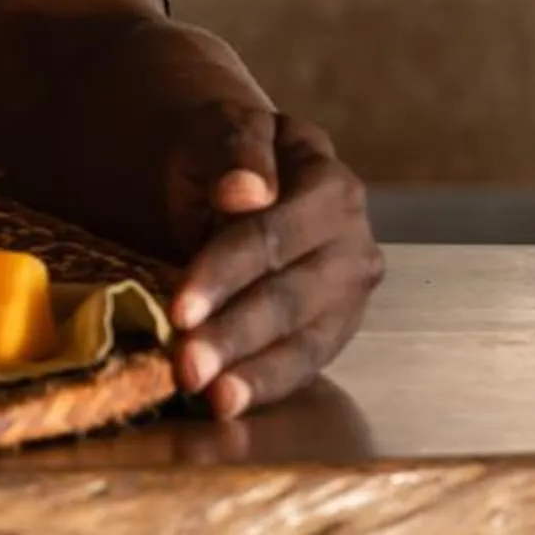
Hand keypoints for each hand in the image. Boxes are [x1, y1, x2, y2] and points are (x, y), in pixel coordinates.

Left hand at [164, 106, 381, 417]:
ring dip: (253, 371)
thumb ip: (235, 152)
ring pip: (304, 338)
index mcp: (329, 184)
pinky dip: (267, 384)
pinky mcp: (337, 326)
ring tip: (210, 396)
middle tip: (186, 366)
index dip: (224, 272)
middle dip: (234, 334)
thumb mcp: (221, 131)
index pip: (272, 235)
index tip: (179, 308)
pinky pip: (307, 361)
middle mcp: (354, 240)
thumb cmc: (223, 153)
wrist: (233, 175)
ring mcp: (351, 290)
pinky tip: (230, 403)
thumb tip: (248, 190)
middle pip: (289, 294)